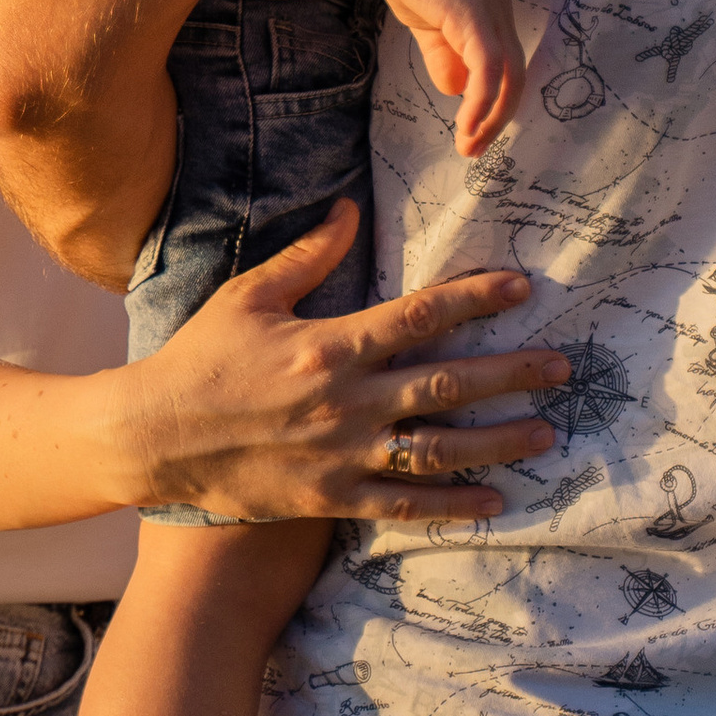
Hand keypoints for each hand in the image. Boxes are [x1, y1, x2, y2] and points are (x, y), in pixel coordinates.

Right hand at [126, 201, 566, 521]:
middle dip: (511, 375)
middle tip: (561, 368)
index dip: (475, 299)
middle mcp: (346, 401)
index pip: (420, 315)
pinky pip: (403, 504)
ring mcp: (342, 455)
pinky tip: (493, 501)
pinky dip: (451, 505)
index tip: (522, 288)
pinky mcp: (330, 498)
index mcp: (330, 345)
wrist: (154, 437)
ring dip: (497, 442)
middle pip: (447, 383)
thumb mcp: (249, 296)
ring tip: (545, 434)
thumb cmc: (200, 359)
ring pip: (438, 449)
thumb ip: (308, 255)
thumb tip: (351, 210)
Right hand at [372, 0, 525, 156]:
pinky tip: (467, 125)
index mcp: (490, 16)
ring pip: (508, 79)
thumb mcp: (425, 21)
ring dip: (492, 118)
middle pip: (515, 78)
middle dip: (497, 119)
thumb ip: (442, 53)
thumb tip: (454, 90)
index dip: (494, 101)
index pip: (504, 67)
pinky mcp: (476, 20)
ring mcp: (492, 18)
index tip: (474, 129)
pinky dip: (482, 102)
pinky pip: (488, 70)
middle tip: (474, 149)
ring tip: (469, 145)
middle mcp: (500, 17)